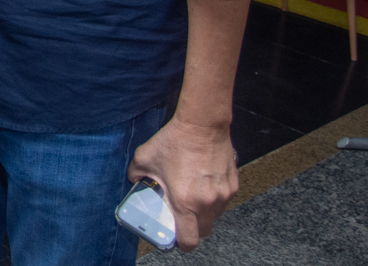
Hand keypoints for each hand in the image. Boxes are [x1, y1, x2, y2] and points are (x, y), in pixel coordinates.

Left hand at [127, 117, 237, 251]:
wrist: (203, 125)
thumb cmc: (175, 141)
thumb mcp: (145, 157)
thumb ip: (136, 173)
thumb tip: (134, 180)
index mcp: (185, 202)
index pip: (189, 240)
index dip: (181, 243)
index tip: (176, 238)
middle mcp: (207, 202)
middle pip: (204, 231)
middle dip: (193, 228)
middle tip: (181, 216)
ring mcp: (223, 194)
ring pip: (215, 216)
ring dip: (204, 213)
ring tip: (191, 196)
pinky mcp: (233, 184)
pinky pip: (223, 200)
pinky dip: (214, 198)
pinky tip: (202, 183)